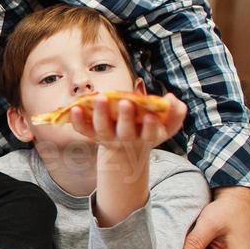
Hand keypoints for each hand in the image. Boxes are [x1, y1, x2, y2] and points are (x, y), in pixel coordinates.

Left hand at [67, 92, 186, 152]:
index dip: (150, 126)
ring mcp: (108, 138)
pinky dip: (77, 121)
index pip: (150, 134)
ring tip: (100, 97)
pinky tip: (74, 108)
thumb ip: (175, 113)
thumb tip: (171, 98)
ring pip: (102, 129)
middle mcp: (126, 139)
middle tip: (125, 102)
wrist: (126, 151)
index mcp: (147, 136)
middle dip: (125, 117)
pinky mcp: (92, 135)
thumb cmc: (148, 130)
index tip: (150, 116)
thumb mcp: (166, 125)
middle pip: (125, 131)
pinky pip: (83, 130)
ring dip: (100, 114)